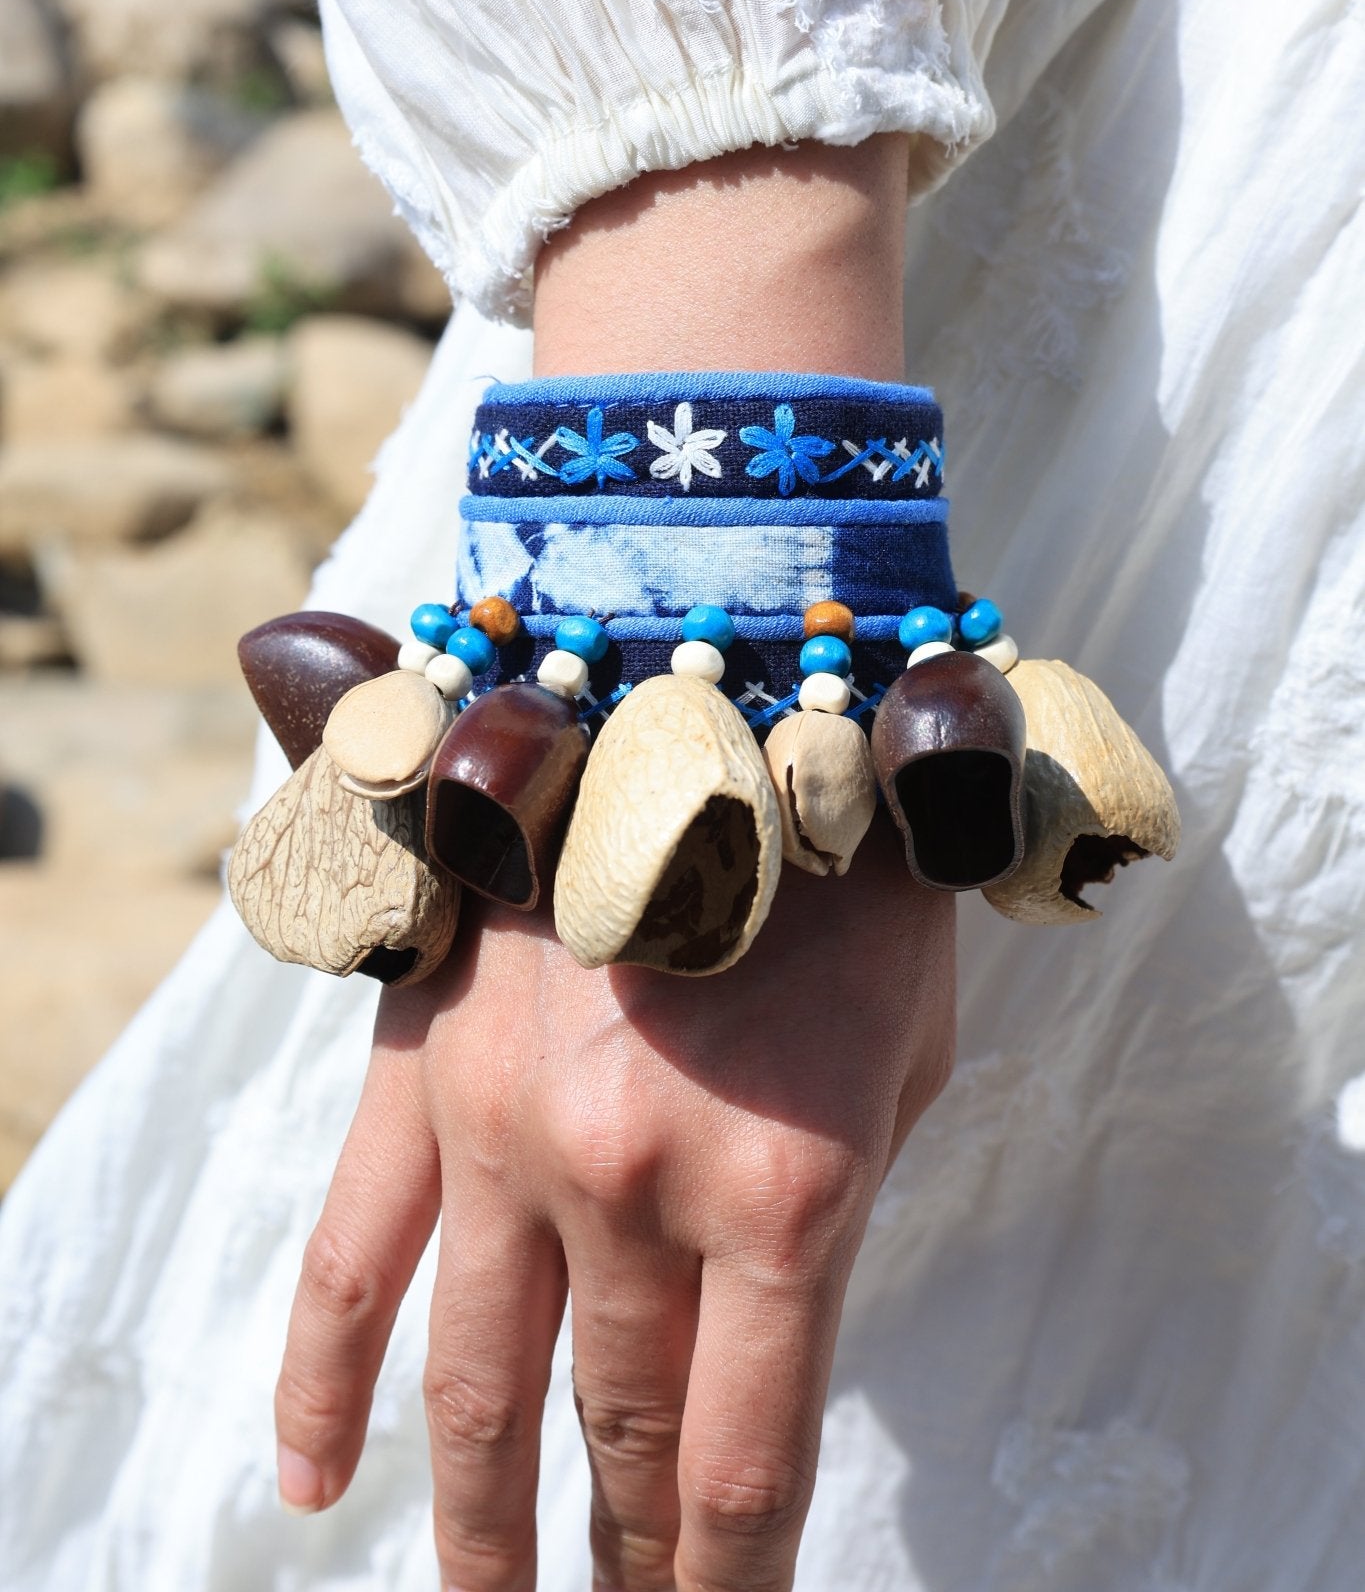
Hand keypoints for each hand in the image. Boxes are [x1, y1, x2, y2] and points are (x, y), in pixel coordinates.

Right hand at [273, 808, 954, 1591]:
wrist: (710, 686)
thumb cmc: (847, 876)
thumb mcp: (908, 1054)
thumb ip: (843, 1207)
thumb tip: (772, 1332)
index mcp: (786, 1189)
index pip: (744, 1460)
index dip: (734, 1588)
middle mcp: (634, 1182)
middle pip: (622, 1436)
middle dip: (631, 1566)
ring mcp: (506, 1134)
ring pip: (478, 1388)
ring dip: (481, 1527)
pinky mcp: (421, 1074)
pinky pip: (348, 1260)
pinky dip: (320, 1385)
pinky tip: (311, 1484)